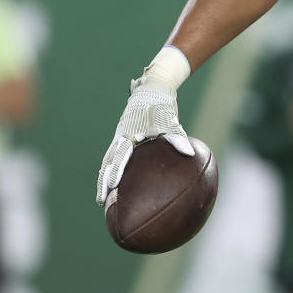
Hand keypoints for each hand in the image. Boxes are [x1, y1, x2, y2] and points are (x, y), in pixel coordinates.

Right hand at [95, 75, 193, 205]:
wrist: (153, 90)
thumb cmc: (162, 107)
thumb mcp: (171, 122)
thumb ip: (178, 138)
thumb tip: (190, 154)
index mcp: (129, 133)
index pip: (120, 155)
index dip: (115, 171)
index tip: (112, 187)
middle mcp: (120, 136)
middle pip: (108, 163)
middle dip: (104, 182)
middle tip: (102, 201)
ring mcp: (119, 137)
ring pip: (108, 161)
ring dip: (104, 178)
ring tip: (103, 198)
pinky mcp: (122, 137)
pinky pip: (113, 156)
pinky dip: (110, 169)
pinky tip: (113, 182)